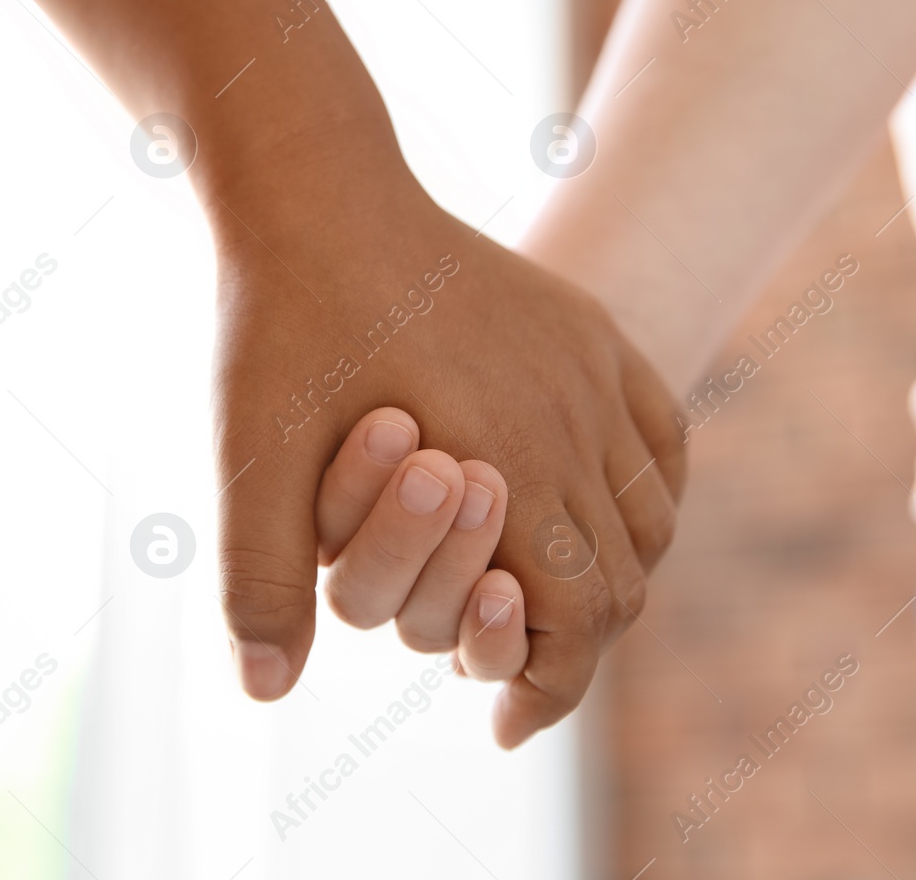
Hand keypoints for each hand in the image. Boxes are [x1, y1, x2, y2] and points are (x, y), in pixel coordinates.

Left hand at [207, 162, 685, 746]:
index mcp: (503, 462)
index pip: (578, 619)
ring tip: (554, 600)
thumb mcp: (253, 453)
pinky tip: (597, 513)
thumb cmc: (283, 326)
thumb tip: (266, 689)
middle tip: (517, 665)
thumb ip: (262, 576)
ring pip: (653, 517)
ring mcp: (591, 370)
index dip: (551, 689)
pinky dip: (646, 496)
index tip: (509, 722)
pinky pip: (662, 437)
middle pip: (623, 581)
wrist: (319, 194)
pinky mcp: (589, 332)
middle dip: (576, 643)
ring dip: (614, 574)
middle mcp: (569, 421)